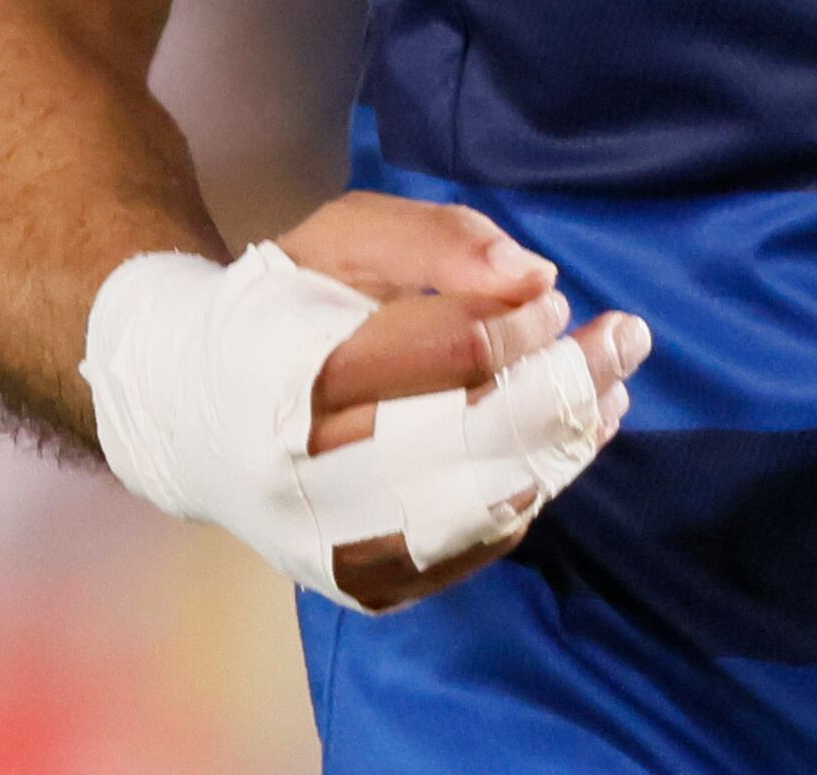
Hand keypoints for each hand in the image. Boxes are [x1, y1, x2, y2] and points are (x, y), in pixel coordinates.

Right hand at [276, 193, 651, 609]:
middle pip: (482, 435)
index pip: (453, 353)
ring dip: (564, 448)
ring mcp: (335, 539)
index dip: (522, 324)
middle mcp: (312, 472)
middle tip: (629, 341)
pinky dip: (525, 501)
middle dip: (569, 385)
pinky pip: (467, 552)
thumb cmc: (281, 307)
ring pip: (485, 503)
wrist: (187, 413)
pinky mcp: (356, 580)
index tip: (552, 299)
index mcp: (300, 374)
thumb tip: (537, 279)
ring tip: (609, 397)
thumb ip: (439, 240)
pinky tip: (557, 454)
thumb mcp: (342, 237)